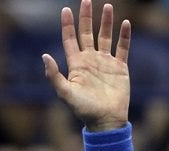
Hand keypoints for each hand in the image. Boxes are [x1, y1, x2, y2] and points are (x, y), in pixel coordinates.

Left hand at [42, 0, 130, 131]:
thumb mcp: (66, 93)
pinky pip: (122, 48)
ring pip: (105, 37)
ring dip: (106, 22)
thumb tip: (44, 56)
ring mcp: (105, 63)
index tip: (66, 9)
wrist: (106, 121)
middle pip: (87, 33)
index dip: (68, 25)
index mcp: (76, 65)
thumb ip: (54, 76)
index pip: (70, 39)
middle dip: (86, 17)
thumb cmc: (84, 110)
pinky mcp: (120, 68)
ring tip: (108, 7)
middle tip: (87, 0)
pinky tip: (124, 23)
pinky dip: (124, 36)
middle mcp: (90, 60)